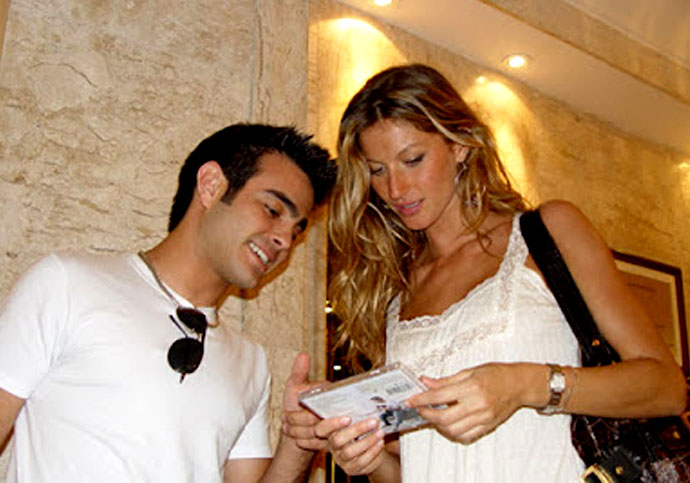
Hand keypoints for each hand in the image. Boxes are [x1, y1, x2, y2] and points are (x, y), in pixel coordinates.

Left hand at [281, 353, 331, 450]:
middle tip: (286, 420)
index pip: (322, 405)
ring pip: (318, 435)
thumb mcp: (295, 386)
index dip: (304, 412)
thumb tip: (303, 355)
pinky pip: (319, 445)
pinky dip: (305, 442)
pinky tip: (296, 438)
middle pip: (319, 422)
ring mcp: (338, 428)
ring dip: (300, 433)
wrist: (297, 428)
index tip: (293, 410)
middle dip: (299, 422)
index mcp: (330, 396)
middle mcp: (339, 411)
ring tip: (288, 428)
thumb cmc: (296, 404)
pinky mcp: (334, 442)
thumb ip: (299, 372)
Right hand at [315, 417, 386, 475]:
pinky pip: (361, 461)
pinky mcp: (351, 468)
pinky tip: (380, 442)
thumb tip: (362, 400)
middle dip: (357, 429)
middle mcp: (333, 447)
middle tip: (374, 421)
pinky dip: (373, 451)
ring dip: (368, 440)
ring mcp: (341, 459)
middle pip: (338, 440)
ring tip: (380, 432)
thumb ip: (354, 414)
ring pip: (350, 452)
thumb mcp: (355, 423)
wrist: (369, 453)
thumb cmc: (360, 433)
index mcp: (329, 432)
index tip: (348, 418)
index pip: (323, 428)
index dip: (333, 424)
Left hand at [406, 363, 522, 443]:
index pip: (440, 396)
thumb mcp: (469, 371)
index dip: (422, 399)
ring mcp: (483, 418)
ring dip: (439, 425)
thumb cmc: (496, 374)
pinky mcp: (488, 426)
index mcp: (471, 387)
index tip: (410, 400)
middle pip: (445, 417)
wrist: (519, 385)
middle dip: (428, 415)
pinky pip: (466, 436)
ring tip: (434, 416)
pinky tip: (449, 424)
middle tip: (420, 409)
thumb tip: (425, 382)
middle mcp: (478, 404)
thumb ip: (446, 380)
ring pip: (453, 430)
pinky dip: (453, 432)